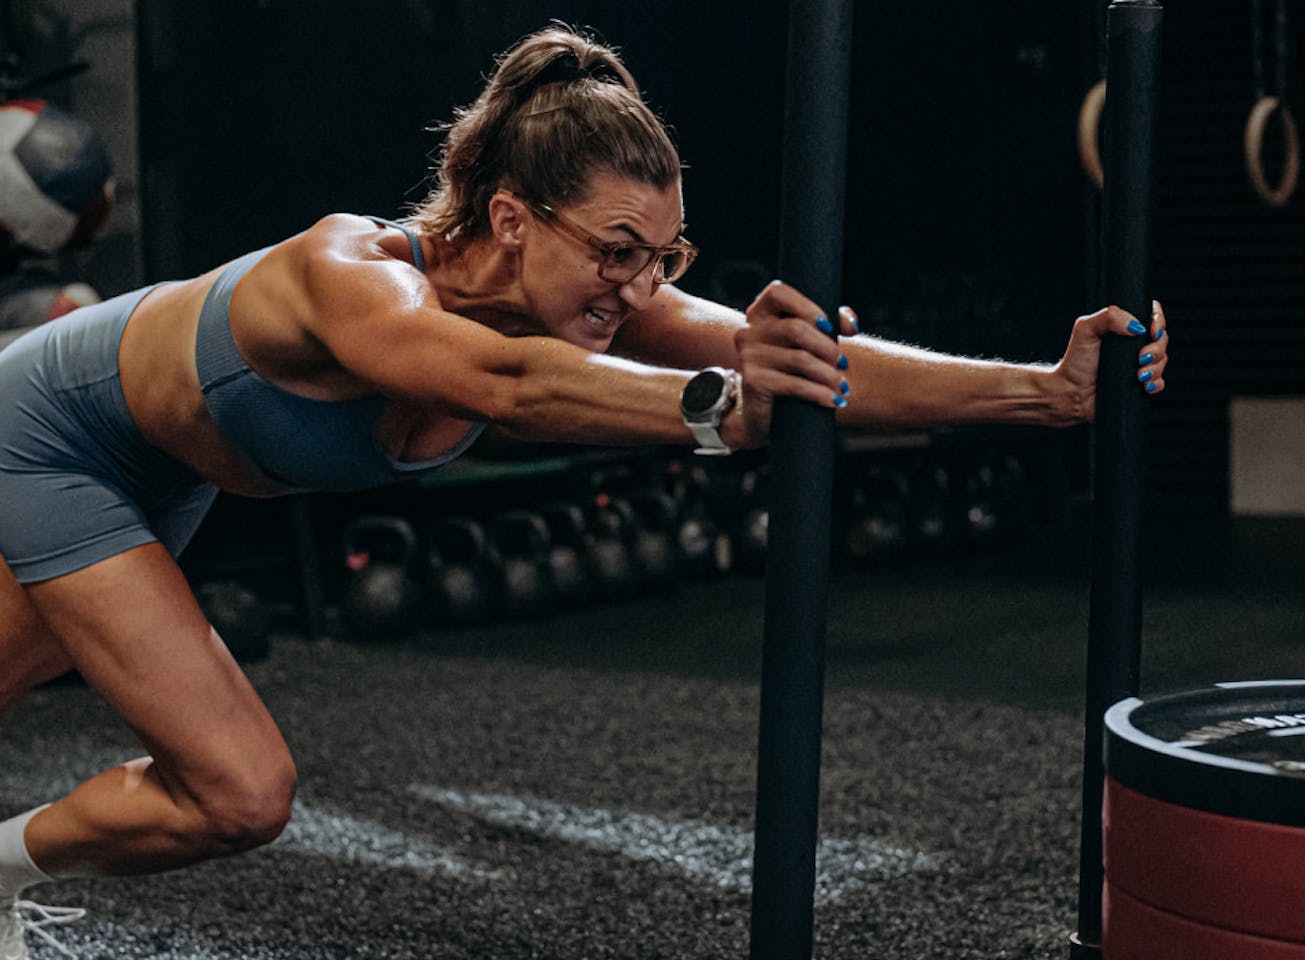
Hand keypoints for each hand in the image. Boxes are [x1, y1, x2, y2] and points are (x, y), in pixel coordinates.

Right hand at [728, 281, 857, 445]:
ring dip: (829, 374)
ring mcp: (749, 357)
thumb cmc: (793, 372)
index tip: (830, 326)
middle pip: (795, 328)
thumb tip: (851, 325)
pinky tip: (834, 400)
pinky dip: (820, 393)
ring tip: (842, 386)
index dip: (807, 306)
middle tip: (843, 364)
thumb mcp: (809, 344)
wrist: (768, 415)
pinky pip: (794, 384)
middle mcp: (749, 332)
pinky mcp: (753, 382)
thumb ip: (830, 325)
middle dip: (827, 347)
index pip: (777, 292)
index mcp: (761, 314)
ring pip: (799, 359)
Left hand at [1051, 300, 1167, 422]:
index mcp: (1124, 328)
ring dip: (1155, 368)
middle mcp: (1134, 345)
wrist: (1070, 392)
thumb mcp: (1086, 329)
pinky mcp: (1139, 384)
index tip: (1152, 332)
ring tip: (1138, 375)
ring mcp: (1138, 364)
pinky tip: (1143, 386)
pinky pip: (1159, 382)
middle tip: (1140, 358)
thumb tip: (1137, 326)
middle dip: (1157, 349)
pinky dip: (1155, 383)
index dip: (1158, 322)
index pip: (1152, 316)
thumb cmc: (1075, 360)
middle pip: (1162, 340)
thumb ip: (1109, 316)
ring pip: (1162, 361)